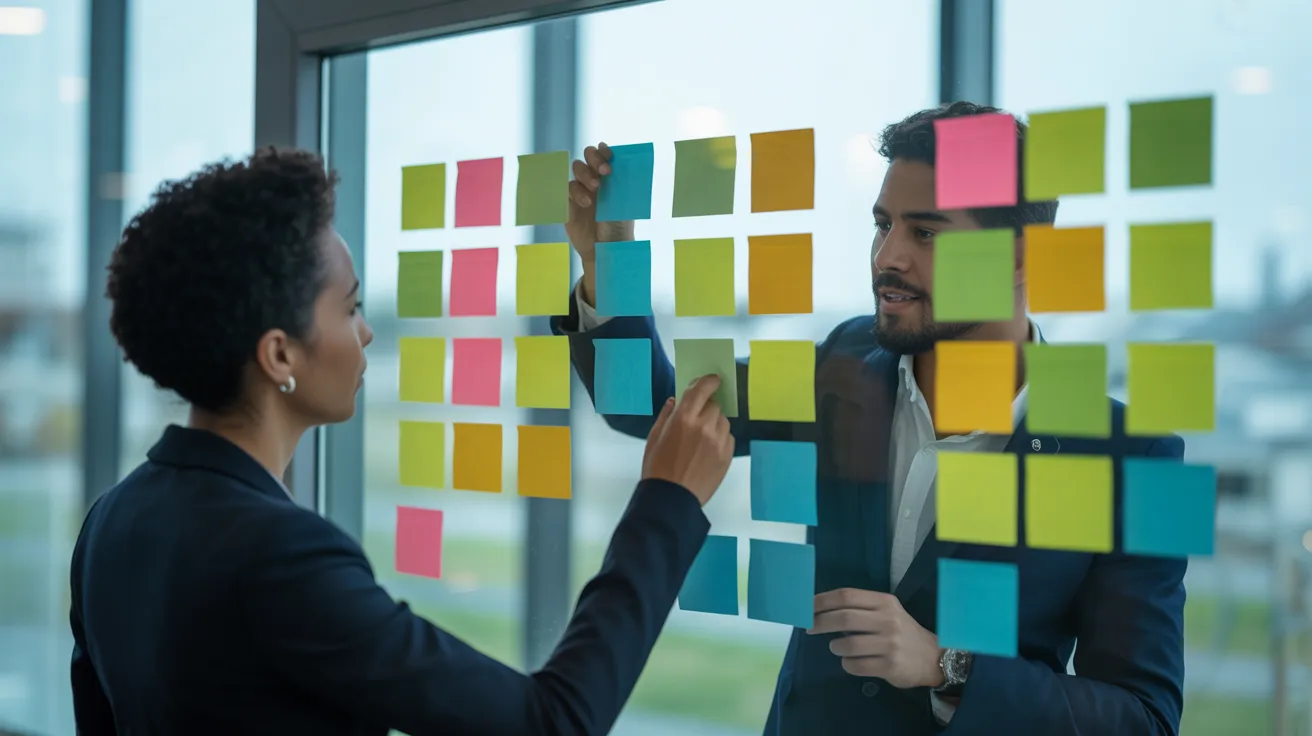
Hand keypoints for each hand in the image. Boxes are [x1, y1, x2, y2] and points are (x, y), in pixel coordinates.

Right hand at [567, 143, 634, 305]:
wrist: (604, 250)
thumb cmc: (618, 228)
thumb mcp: (624, 205)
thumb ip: (622, 185)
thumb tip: (630, 164)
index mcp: (609, 178)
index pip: (604, 155)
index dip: (604, 152)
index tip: (609, 159)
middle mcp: (594, 179)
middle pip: (587, 157)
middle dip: (594, 160)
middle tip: (604, 172)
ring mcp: (580, 189)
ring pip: (576, 170)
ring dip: (585, 175)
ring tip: (595, 190)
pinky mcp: (568, 202)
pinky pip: (566, 188)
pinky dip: (576, 192)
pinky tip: (586, 203)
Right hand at [641, 375, 733, 505]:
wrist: (672, 498)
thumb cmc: (658, 468)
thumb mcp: (654, 438)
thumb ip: (667, 415)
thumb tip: (676, 400)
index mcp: (683, 419)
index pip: (702, 389)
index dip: (709, 381)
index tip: (713, 379)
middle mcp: (704, 426)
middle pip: (714, 405)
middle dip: (706, 408)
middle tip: (697, 419)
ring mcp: (718, 441)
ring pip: (723, 421)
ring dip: (714, 423)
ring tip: (701, 438)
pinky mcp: (727, 455)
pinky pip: (728, 437)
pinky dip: (720, 438)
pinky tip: (707, 449)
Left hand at [809, 588, 943, 689]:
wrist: (933, 657)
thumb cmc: (902, 632)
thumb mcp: (887, 612)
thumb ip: (860, 608)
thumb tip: (820, 609)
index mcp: (885, 602)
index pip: (847, 596)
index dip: (822, 601)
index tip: (807, 607)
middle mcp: (888, 621)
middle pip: (843, 618)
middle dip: (820, 623)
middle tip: (810, 628)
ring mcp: (889, 644)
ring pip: (847, 645)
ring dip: (835, 647)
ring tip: (837, 647)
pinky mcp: (889, 666)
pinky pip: (855, 665)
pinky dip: (847, 664)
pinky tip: (852, 661)